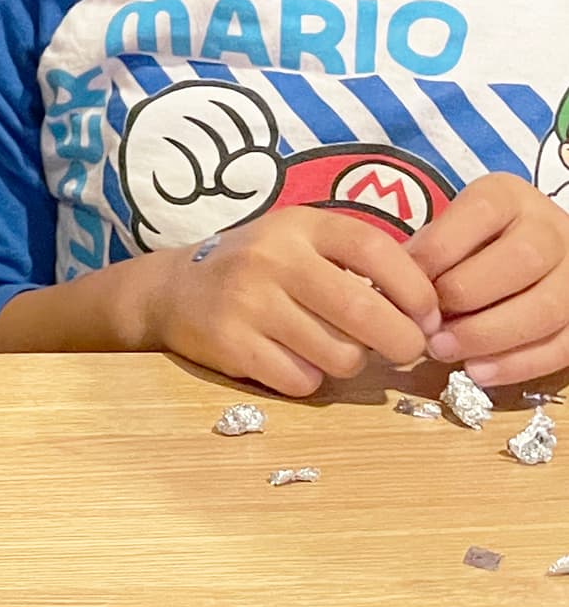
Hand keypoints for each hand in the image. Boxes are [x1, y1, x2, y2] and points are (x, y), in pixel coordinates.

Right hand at [148, 206, 440, 395]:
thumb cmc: (261, 269)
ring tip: (330, 348)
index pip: (376, 250)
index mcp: (300, 225)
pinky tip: (292, 359)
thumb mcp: (302, 243)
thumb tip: (430, 310)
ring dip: (348, 362)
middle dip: (402, 342)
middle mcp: (273, 257)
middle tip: (403, 349)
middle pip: (365, 312)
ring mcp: (248, 300)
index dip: (416, 289)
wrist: (174, 290)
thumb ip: (357, 263)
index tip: (429, 316)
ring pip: (340, 355)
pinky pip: (301, 380)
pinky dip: (308, 380)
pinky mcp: (231, 342)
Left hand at [410, 173, 568, 384]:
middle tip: (427, 324)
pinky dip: (518, 364)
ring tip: (444, 351)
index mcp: (509, 198)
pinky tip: (478, 372)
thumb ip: (428, 250)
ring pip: (546, 308)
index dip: (439, 250)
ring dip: (489, 336)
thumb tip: (395, 290)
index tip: (406, 282)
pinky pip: (562, 346)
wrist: (530, 252)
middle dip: (467, 296)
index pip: (480, 212)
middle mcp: (551, 230)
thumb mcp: (450, 228)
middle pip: (522, 260)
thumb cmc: (472, 242)